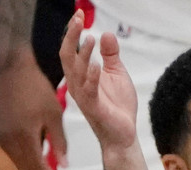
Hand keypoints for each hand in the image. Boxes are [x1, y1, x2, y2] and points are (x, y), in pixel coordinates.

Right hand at [0, 50, 65, 169]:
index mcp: (25, 136)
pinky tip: (31, 169)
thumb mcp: (54, 114)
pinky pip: (9, 157)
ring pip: (15, 166)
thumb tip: (65, 166)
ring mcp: (1, 137)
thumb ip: (60, 142)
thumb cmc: (37, 89)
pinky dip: (20, 166)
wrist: (11, 70)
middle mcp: (9, 140)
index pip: (38, 167)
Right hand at [59, 11, 137, 151]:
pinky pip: (89, 91)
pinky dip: (92, 77)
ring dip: (83, 54)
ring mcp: (84, 97)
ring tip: (91, 38)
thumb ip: (110, 55)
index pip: (70, 50)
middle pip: (67, 56)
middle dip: (71, 36)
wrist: (123, 134)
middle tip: (78, 19)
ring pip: (76, 72)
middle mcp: (77, 84)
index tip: (78, 15)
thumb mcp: (116, 73)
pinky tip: (97, 65)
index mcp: (81, 75)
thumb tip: (106, 33)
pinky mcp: (94, 108)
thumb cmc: (117, 105)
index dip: (72, 32)